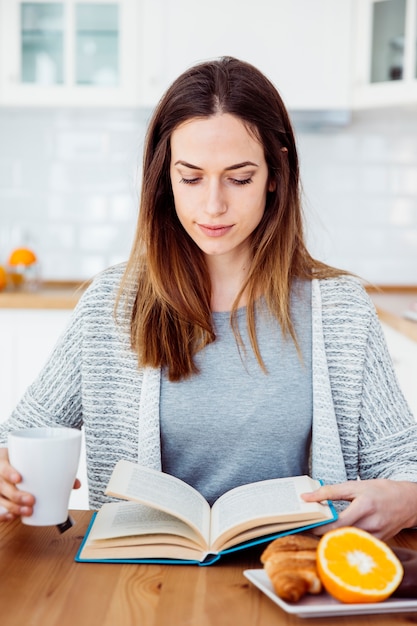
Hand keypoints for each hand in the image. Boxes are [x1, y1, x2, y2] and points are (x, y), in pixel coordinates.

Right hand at [0, 448, 80, 521]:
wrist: (2, 462)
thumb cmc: (19, 461)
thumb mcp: (30, 459)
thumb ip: (52, 469)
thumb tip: (76, 484)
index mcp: (4, 461)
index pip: (3, 467)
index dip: (9, 473)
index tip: (19, 478)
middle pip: (3, 487)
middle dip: (17, 495)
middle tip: (31, 500)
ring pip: (0, 500)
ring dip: (13, 508)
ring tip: (28, 511)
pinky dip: (2, 515)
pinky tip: (12, 517)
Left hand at [302, 479, 416, 540]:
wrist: (406, 501)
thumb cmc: (380, 491)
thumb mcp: (355, 485)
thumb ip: (331, 491)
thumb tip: (307, 497)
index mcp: (364, 505)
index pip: (338, 521)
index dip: (321, 526)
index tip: (308, 525)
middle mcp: (371, 523)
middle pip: (342, 534)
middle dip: (323, 534)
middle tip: (310, 530)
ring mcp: (376, 535)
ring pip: (349, 542)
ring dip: (333, 539)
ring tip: (321, 533)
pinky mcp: (378, 542)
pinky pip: (358, 545)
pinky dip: (346, 541)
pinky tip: (338, 537)